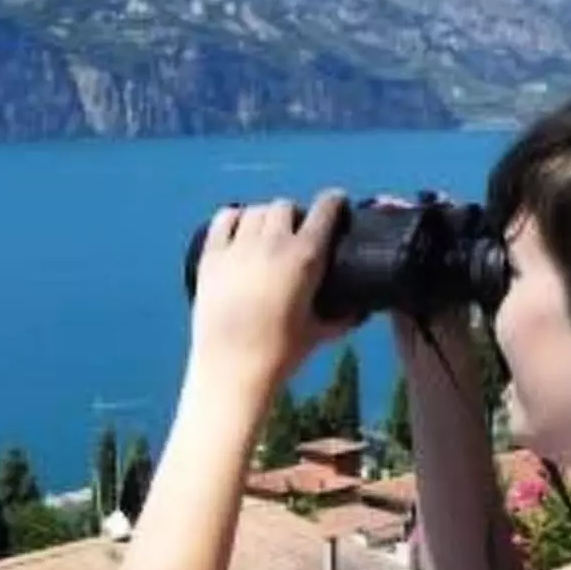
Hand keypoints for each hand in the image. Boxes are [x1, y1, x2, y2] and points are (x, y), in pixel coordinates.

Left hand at [188, 190, 353, 392]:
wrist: (232, 366)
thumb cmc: (281, 352)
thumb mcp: (320, 332)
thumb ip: (344, 317)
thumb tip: (360, 311)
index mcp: (306, 256)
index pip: (325, 209)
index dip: (333, 202)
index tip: (336, 204)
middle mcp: (272, 243)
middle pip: (285, 207)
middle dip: (295, 215)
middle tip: (296, 231)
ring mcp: (238, 247)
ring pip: (256, 210)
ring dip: (266, 217)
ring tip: (267, 232)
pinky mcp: (210, 257)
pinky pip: (223, 220)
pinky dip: (234, 218)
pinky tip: (239, 227)